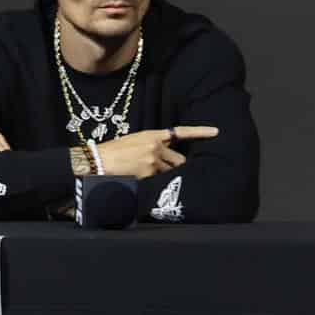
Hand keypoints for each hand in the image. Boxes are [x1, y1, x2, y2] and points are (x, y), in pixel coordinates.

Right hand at [95, 125, 217, 178]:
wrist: (97, 159)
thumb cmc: (112, 151)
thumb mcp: (133, 141)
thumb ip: (150, 146)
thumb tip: (161, 156)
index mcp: (152, 135)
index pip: (180, 132)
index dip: (200, 132)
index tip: (216, 132)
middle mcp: (156, 147)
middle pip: (179, 160)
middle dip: (175, 167)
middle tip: (165, 171)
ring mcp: (153, 160)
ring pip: (169, 172)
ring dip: (162, 176)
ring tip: (145, 175)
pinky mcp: (148, 174)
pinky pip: (158, 181)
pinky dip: (153, 183)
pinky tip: (140, 180)